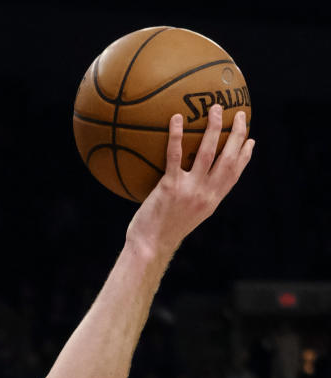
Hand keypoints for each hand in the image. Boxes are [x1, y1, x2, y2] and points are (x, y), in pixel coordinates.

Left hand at [128, 104, 253, 259]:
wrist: (149, 247)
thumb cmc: (162, 233)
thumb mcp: (186, 216)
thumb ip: (195, 198)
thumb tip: (191, 181)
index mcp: (212, 201)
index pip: (234, 175)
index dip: (245, 156)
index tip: (251, 140)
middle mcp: (206, 195)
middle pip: (228, 159)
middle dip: (237, 134)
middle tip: (240, 115)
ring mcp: (190, 190)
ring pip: (208, 152)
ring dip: (214, 128)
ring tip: (216, 108)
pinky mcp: (170, 187)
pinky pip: (175, 155)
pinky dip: (177, 135)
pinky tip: (177, 118)